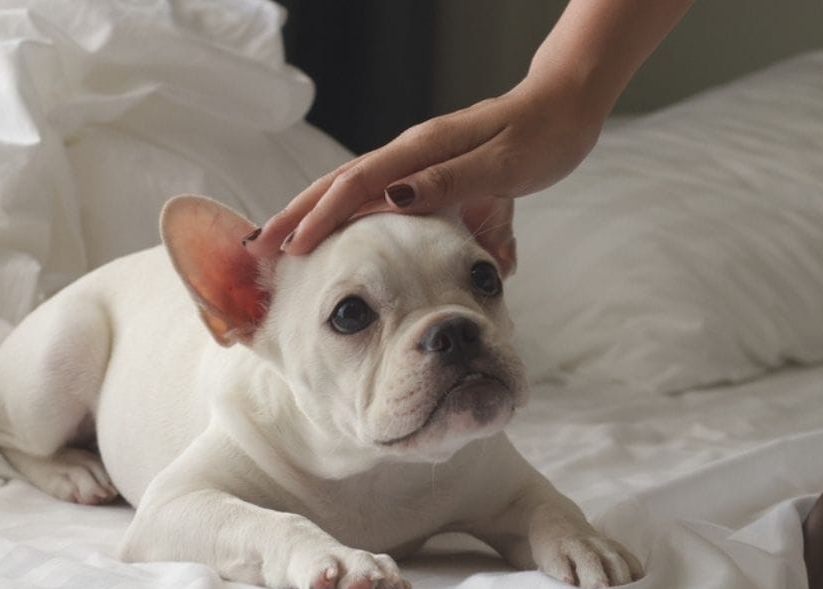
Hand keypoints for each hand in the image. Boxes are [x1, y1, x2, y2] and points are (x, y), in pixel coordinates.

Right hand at [247, 73, 606, 256]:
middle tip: (257, 247)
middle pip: (339, 182)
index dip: (320, 217)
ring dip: (313, 213)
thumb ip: (450, 181)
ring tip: (281, 243)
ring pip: (351, 186)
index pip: (357, 185)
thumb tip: (393, 196)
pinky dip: (346, 212)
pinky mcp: (427, 170)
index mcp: (423, 150)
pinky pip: (374, 193)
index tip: (289, 248)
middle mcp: (411, 152)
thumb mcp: (504, 163)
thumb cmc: (542, 136)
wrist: (565, 107)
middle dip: (296, 214)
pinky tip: (336, 232)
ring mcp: (416, 159)